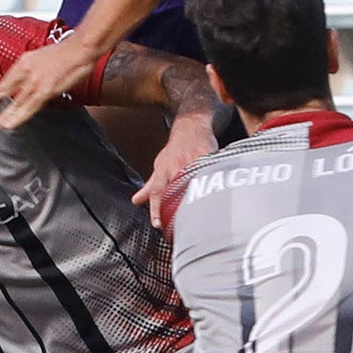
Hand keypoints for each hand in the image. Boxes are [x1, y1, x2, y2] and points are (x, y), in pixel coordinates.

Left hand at [0, 33, 102, 129]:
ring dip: (6, 115)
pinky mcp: (46, 89)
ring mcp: (35, 81)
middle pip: (5, 89)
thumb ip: (33, 71)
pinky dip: (20, 115)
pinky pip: (30, 106)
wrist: (81, 47)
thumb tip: (28, 83)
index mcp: (25, 61)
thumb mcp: (42, 57)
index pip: (5, 80)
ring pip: (17, 102)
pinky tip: (12, 123)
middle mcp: (26, 71)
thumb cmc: (66, 52)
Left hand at [133, 114, 216, 228]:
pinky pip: (209, 172)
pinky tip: (217, 196)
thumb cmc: (176, 149)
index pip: (157, 191)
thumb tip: (136, 201)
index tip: (157, 224)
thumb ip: (150, 186)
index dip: (156, 208)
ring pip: (193, 182)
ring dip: (195, 197)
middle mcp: (177, 166)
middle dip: (177, 207)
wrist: (192, 127)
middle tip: (180, 225)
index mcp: (164, 170)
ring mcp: (193, 161)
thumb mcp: (160, 166)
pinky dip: (212, 183)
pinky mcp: (208, 158)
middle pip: (176, 189)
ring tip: (199, 215)